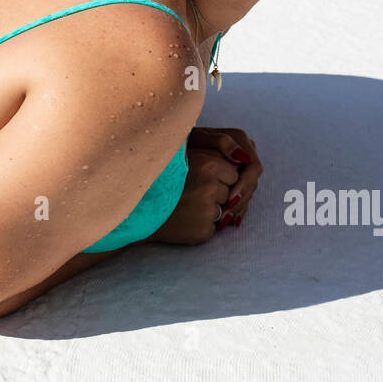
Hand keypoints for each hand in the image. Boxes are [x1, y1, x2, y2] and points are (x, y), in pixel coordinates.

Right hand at [144, 127, 260, 244]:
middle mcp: (209, 186)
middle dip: (217, 193)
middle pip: (232, 192)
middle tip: (191, 192)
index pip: (234, 173)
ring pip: (225, 209)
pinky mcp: (202, 230)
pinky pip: (215, 227)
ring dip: (211, 209)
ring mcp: (206, 210)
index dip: (218, 177)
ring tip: (187, 204)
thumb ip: (218, 151)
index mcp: (207, 163)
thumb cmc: (163, 177)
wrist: (136, 208)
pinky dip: (203, 224)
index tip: (197, 178)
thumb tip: (246, 159)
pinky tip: (185, 218)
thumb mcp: (188, 154)